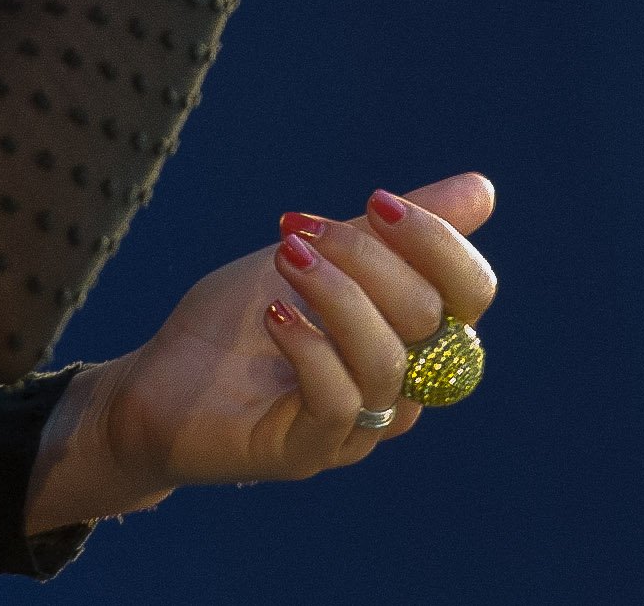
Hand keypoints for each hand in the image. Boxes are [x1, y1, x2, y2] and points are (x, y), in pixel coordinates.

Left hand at [24, 173, 495, 531]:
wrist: (160, 378)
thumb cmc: (244, 315)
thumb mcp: (319, 253)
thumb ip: (391, 231)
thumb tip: (483, 190)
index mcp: (412, 336)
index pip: (470, 293)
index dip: (438, 241)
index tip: (377, 200)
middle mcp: (398, 388)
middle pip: (428, 319)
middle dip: (368, 257)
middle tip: (302, 228)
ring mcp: (355, 428)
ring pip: (387, 363)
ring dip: (337, 296)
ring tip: (286, 256)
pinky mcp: (305, 453)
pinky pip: (336, 403)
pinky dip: (310, 347)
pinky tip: (274, 313)